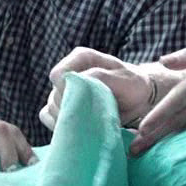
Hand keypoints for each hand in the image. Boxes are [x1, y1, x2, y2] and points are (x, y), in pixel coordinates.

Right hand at [43, 47, 162, 130]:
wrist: (138, 98)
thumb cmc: (132, 85)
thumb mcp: (123, 79)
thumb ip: (100, 77)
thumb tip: (77, 83)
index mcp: (81, 57)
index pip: (58, 76)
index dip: (67, 92)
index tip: (85, 104)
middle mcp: (69, 71)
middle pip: (54, 94)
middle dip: (71, 108)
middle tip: (92, 117)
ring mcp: (63, 89)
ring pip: (51, 107)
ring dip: (68, 119)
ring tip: (90, 123)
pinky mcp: (61, 105)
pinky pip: (48, 116)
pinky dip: (60, 125)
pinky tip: (78, 127)